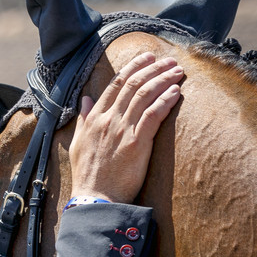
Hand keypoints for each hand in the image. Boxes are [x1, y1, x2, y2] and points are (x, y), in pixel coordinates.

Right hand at [68, 53, 181, 204]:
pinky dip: (165, 100)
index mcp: (95, 118)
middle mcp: (108, 119)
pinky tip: (176, 91)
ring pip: (144, 95)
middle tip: (167, 59)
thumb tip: (86, 99)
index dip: (132, 67)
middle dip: (152, 68)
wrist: (95, 198)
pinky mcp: (137, 143)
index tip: (146, 58)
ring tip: (177, 70)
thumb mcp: (78, 143)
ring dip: (163, 79)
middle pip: (132, 85)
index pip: (115, 84)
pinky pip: (153, 115)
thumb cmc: (88, 175)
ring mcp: (122, 130)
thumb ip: (84, 119)